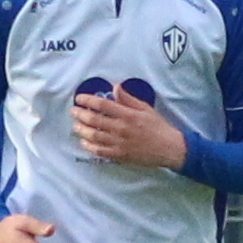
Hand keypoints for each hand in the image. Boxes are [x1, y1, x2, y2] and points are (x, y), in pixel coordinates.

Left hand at [70, 83, 188, 170]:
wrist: (169, 148)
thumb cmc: (158, 127)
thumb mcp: (145, 108)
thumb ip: (128, 99)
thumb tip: (115, 87)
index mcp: (128, 115)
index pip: (103, 105)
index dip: (88, 100)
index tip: (79, 98)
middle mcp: (121, 128)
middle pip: (95, 120)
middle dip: (81, 114)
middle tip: (73, 111)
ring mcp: (119, 143)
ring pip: (94, 136)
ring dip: (82, 130)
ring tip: (75, 125)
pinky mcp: (120, 155)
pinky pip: (100, 151)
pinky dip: (90, 147)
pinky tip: (84, 142)